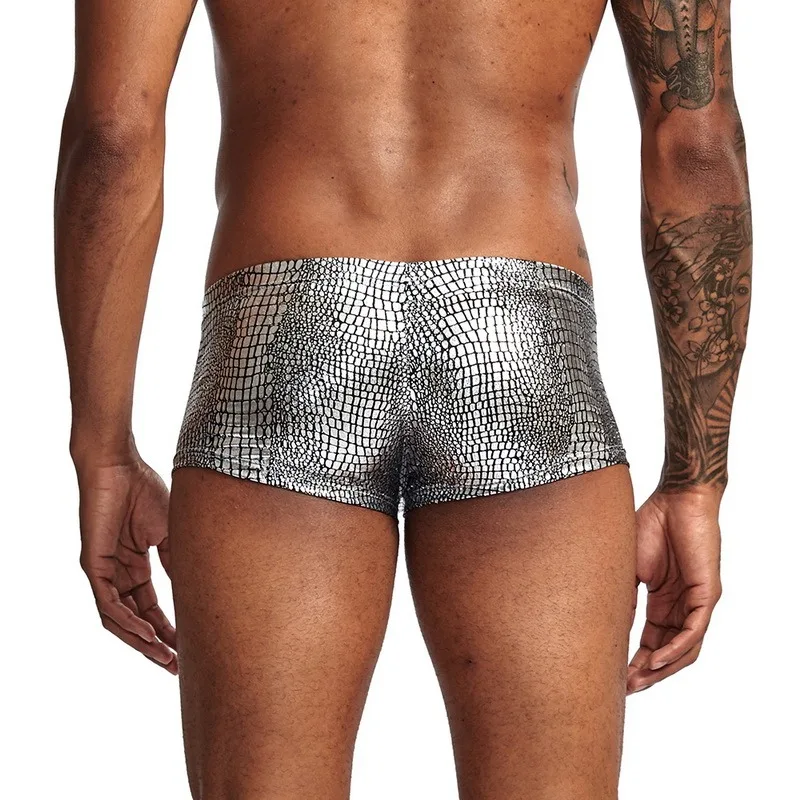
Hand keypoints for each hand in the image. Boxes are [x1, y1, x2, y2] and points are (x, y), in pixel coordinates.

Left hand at [76, 456, 177, 673]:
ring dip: (141, 641)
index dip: (169, 628)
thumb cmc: (144, 489)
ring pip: (120, 619)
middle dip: (156, 644)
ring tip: (164, 657)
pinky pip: (107, 604)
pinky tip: (146, 635)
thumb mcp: (172, 532)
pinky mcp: (93, 565)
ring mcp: (104, 571)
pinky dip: (126, 622)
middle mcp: (118, 573)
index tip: (190, 647)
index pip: (151, 606)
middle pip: (136, 619)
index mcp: (136, 565)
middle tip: (178, 665)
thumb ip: (177, 562)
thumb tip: (194, 591)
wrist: (120, 465)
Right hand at [627, 489, 722, 693]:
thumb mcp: (629, 568)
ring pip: (683, 648)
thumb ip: (623, 596)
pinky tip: (657, 660)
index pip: (651, 641)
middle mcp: (681, 606)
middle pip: (667, 652)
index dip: (634, 661)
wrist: (676, 498)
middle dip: (646, 673)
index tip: (612, 677)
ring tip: (637, 682)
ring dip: (661, 669)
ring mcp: (697, 602)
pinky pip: (694, 631)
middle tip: (623, 689)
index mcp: (662, 601)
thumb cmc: (651, 523)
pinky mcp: (708, 595)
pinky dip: (676, 649)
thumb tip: (607, 626)